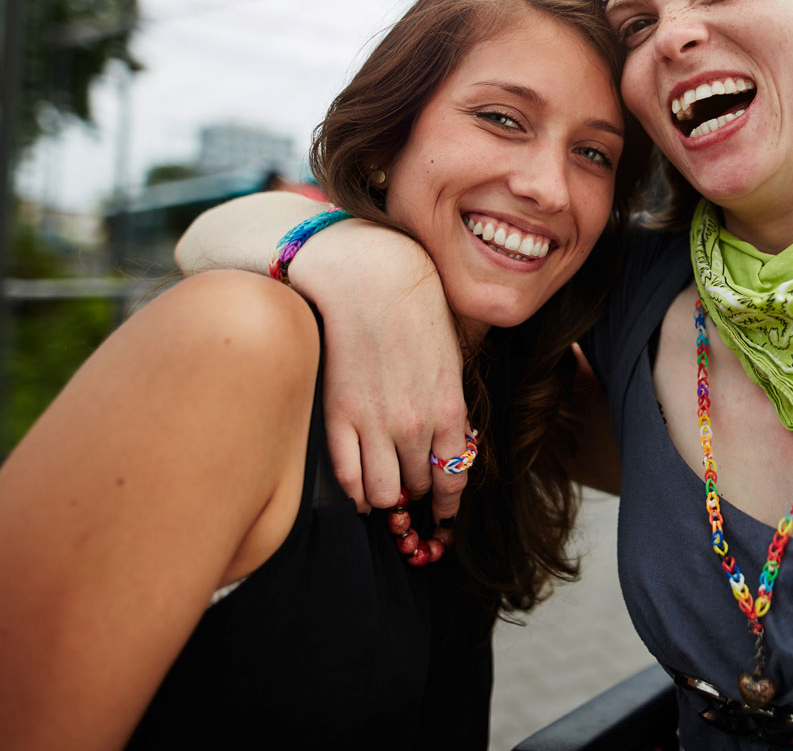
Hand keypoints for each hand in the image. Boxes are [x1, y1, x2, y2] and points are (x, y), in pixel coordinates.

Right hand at [288, 221, 470, 523]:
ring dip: (388, 497)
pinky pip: (348, 475)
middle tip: (411, 490)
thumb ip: (452, 405)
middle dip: (417, 492)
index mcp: (450, 409)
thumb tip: (453, 442)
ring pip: (384, 492)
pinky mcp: (339, 416)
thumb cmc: (418, 312)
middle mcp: (415, 425)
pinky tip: (360, 493)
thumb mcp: (453, 358)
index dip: (448, 501)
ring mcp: (375, 424)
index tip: (444, 511)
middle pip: (418, 486)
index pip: (453, 477)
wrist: (372, 281)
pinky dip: (356, 492)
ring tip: (387, 491)